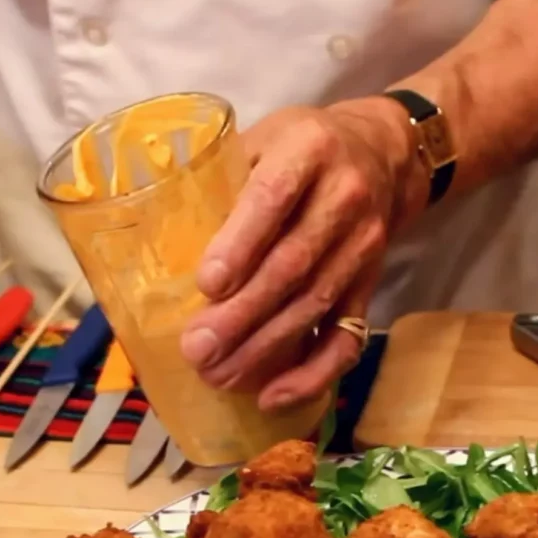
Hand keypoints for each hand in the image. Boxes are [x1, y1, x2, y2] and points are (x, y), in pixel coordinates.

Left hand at [180, 98, 427, 409]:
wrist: (380, 154)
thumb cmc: (298, 148)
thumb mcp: (261, 141)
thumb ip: (222, 182)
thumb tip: (158, 243)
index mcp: (308, 150)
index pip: (274, 197)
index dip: (241, 243)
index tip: (206, 284)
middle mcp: (345, 197)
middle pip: (293, 264)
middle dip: (242, 314)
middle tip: (197, 350)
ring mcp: (364, 244)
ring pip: (314, 305)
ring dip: (265, 348)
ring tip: (218, 375)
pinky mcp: (372, 284)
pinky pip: (347, 336)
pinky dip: (312, 373)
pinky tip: (273, 396)